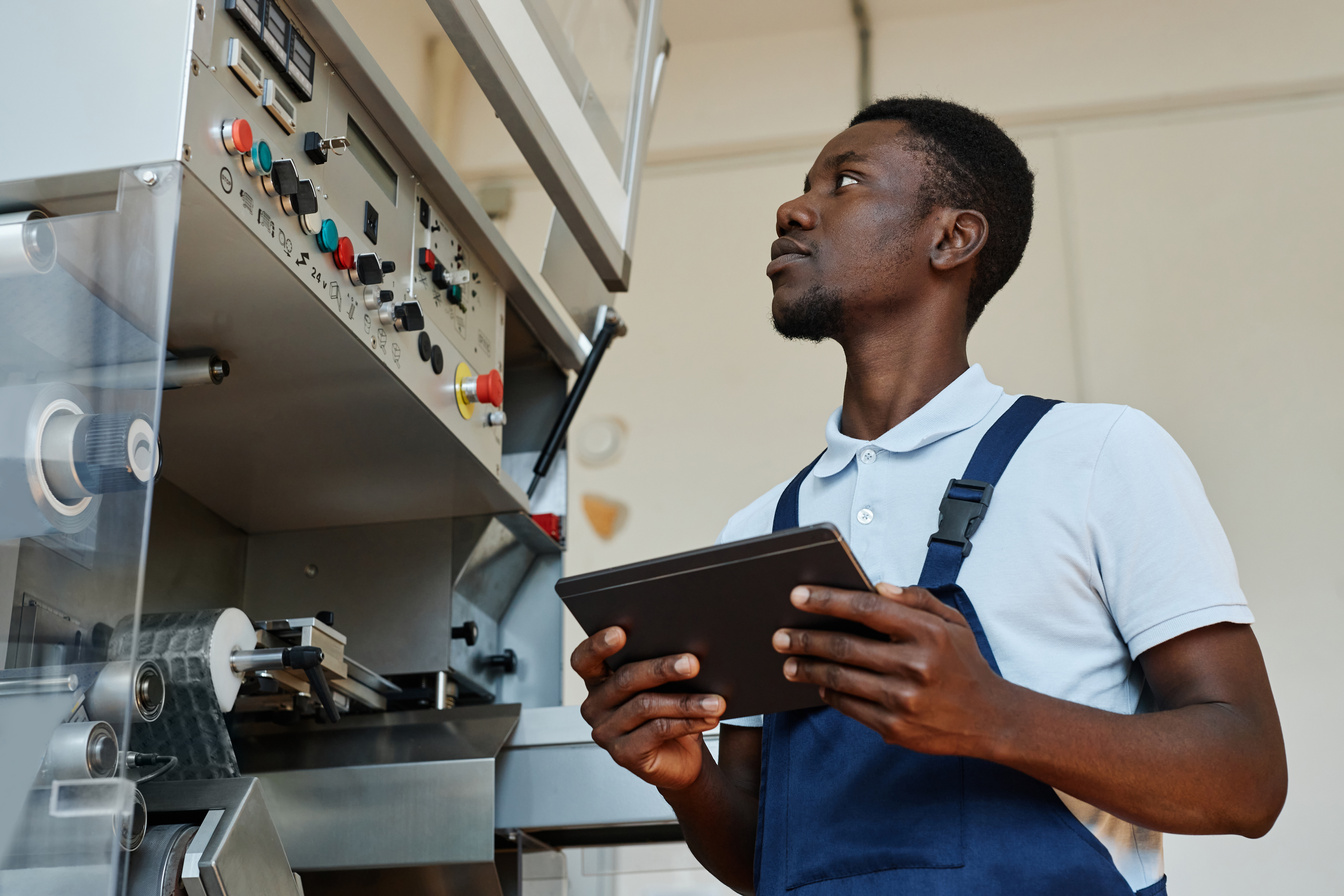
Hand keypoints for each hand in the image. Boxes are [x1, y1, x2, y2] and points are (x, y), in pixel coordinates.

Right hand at [571, 627, 725, 789]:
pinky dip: (687, 722)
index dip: (598, 645)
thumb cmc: (670, 712)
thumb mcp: (664, 686)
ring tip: (715, 700)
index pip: (584, 660)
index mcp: (598, 681)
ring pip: (646, 706)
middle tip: (693, 663)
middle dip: (662, 669)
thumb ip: (660, 667)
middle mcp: (595, 706)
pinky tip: (707, 718)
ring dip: (686, 701)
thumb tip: (686, 650)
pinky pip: (657, 730)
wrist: (681, 758)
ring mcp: (606, 732)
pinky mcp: (623, 754)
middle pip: (625, 679)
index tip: (620, 632)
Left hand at [773, 583, 1009, 756]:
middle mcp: (915, 666)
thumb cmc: (964, 665)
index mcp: (928, 633)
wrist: (991, 719)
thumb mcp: (952, 622)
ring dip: (808, 668)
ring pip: (840, 679)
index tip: (798, 595)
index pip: (867, 609)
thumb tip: (876, 587)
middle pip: (845, 647)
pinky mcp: (895, 728)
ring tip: (788, 661)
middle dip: (805, 639)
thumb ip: (916, 599)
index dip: (828, 600)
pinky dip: (829, 693)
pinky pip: (849, 706)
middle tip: (779, 634)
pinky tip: (818, 683)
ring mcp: (903, 700)